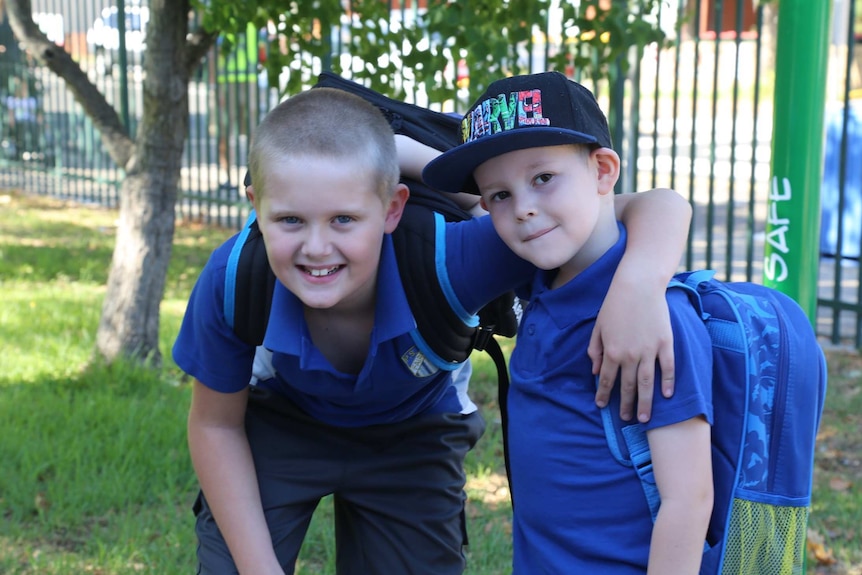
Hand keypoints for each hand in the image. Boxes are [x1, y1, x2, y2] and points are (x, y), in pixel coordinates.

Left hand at [589, 279, 674, 421]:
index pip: (607, 380)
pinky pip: (668, 368)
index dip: (604, 395)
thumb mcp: (598, 327)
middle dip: (626, 405)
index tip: (602, 406)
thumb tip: (595, 371)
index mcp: (612, 352)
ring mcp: (649, 351)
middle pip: (628, 386)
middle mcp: (630, 355)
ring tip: (645, 418)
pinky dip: (668, 382)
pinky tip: (666, 395)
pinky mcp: (665, 343)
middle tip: (626, 419)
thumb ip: (595, 350)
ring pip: (647, 383)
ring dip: (646, 402)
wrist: (638, 286)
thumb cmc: (615, 304)